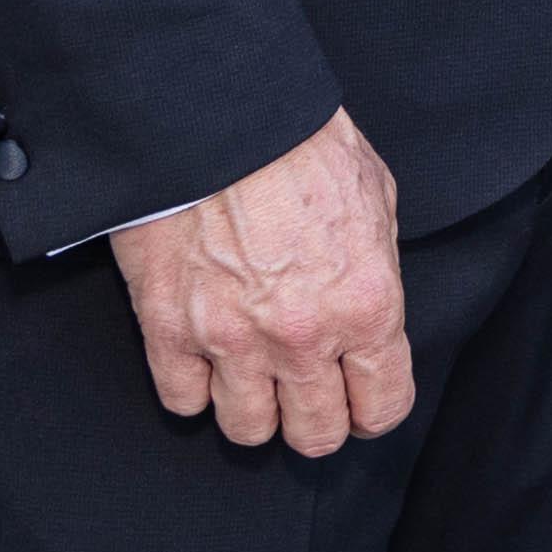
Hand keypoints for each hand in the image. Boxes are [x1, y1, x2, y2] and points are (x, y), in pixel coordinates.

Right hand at [107, 108, 409, 455]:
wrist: (222, 117)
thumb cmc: (305, 146)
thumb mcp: (377, 200)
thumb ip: (375, 270)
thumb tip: (368, 313)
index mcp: (366, 304)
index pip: (382, 405)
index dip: (374, 410)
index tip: (362, 402)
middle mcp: (302, 337)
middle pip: (314, 435)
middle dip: (316, 421)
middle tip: (308, 395)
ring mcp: (231, 340)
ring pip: (248, 431)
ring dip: (254, 410)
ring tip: (254, 377)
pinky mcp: (169, 331)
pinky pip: (183, 402)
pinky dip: (195, 389)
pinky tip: (205, 360)